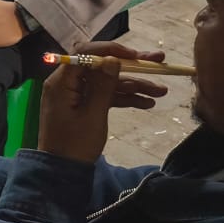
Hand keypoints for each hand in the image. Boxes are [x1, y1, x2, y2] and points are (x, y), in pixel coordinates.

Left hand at [36, 41, 168, 163]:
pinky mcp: (85, 106)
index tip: (134, 56)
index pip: (85, 53)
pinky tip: (147, 103)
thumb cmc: (74, 144)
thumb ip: (103, 86)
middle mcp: (68, 84)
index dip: (111, 50)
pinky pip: (107, 96)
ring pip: (108, 83)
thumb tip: (111, 59)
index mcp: (62, 82)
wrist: (62, 172)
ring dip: (134, 85)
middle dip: (131, 66)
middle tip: (159, 62)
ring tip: (161, 91)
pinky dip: (125, 98)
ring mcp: (77, 95)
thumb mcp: (92, 115)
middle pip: (101, 66)